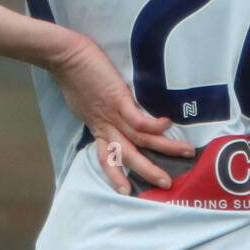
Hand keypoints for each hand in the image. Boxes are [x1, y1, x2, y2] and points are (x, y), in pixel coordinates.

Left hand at [48, 34, 193, 193]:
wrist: (64, 57)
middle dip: (148, 170)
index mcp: (98, 127)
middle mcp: (106, 125)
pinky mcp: (118, 98)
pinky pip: (137, 118)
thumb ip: (96, 113)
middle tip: (166, 183)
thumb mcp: (82, 104)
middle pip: (128, 154)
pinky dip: (152, 124)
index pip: (108, 157)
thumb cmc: (73, 77)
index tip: (126, 191)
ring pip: (140, 138)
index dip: (116, 175)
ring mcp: (112, 113)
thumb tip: (106, 115)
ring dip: (163, 147)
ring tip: (185, 152)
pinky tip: (167, 125)